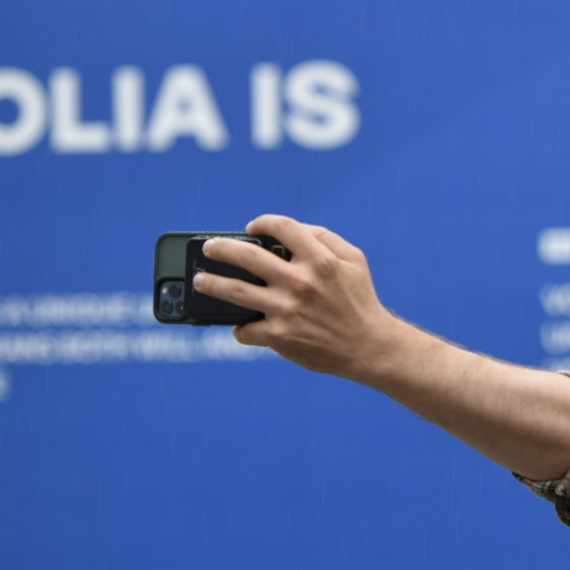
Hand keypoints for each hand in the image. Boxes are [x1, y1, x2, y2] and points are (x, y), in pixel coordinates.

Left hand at [192, 214, 396, 377]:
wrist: (369, 346)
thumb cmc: (359, 299)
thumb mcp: (353, 259)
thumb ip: (324, 237)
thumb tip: (290, 230)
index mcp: (320, 259)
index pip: (282, 227)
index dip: (262, 223)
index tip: (251, 228)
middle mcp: (301, 283)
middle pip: (248, 256)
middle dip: (221, 248)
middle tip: (208, 248)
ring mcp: (287, 311)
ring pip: (235, 292)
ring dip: (211, 284)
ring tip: (199, 281)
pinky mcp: (280, 337)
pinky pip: (246, 330)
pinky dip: (239, 328)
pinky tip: (238, 324)